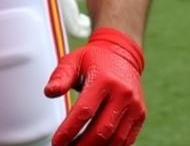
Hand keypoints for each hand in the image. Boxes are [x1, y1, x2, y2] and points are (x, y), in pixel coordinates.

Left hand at [45, 27, 145, 145]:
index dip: (70, 129)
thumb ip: (60, 77)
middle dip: (82, 144)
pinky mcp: (140, 114)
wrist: (121, 54)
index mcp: (103, 79)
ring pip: (116, 139)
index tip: (57, 141)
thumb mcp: (73, 60)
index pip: (84, 111)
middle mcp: (121, 93)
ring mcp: (134, 106)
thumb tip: (49, 93)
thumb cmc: (93, 58)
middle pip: (101, 130)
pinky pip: (127, 139)